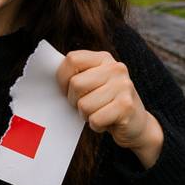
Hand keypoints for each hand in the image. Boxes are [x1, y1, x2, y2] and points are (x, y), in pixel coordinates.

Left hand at [56, 50, 162, 167]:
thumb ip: (76, 75)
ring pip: (84, 105)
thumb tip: (48, 78)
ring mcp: (123, 86)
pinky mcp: (126, 106)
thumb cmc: (106, 104)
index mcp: (104, 59)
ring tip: (99, 113)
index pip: (72, 59)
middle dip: (74, 101)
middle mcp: (116, 68)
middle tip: (86, 106)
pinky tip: (107, 122)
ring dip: (86, 115)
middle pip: (76, 84)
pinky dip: (96, 126)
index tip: (67, 90)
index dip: (62, 78)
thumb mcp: (93, 83)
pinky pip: (95, 119)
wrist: (137, 125)